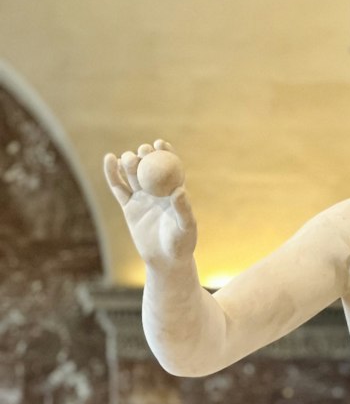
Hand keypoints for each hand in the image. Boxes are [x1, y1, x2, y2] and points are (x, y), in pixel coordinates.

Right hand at [103, 140, 196, 266]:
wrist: (165, 260)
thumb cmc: (181, 244)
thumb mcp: (185, 227)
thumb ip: (183, 209)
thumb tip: (179, 190)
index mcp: (174, 191)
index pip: (170, 167)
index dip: (166, 152)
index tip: (160, 144)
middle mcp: (158, 191)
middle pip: (149, 167)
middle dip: (146, 155)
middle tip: (143, 152)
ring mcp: (142, 197)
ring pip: (133, 174)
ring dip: (130, 162)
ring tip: (129, 159)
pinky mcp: (129, 206)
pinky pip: (119, 187)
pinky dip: (113, 173)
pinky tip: (110, 159)